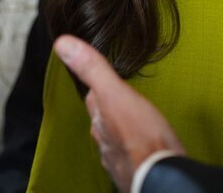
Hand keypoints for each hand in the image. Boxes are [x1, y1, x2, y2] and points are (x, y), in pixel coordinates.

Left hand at [54, 34, 184, 191]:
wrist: (160, 178)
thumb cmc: (142, 138)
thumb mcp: (116, 94)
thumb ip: (92, 70)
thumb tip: (62, 44)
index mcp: (100, 120)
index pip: (93, 98)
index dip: (97, 85)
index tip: (101, 76)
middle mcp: (105, 140)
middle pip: (103, 119)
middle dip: (108, 107)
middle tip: (117, 95)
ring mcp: (119, 158)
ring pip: (115, 138)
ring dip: (120, 129)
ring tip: (131, 120)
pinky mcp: (136, 170)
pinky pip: (131, 155)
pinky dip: (135, 147)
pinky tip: (143, 146)